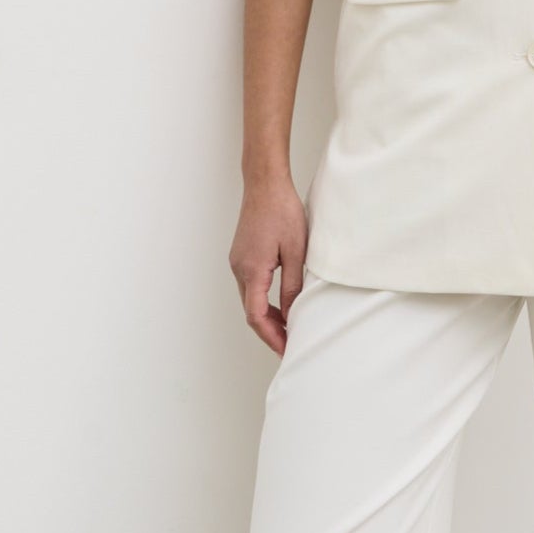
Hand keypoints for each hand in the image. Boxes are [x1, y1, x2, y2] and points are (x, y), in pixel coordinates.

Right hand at [228, 172, 309, 356]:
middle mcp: (239, 269)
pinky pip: (250, 286)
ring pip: (249, 300)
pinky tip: (280, 304)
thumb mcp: (296, 252)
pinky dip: (263, 301)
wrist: (265, 183)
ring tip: (288, 328)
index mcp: (252, 271)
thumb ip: (292, 285)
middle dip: (270, 332)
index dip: (272, 337)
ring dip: (267, 317)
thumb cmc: (282, 211)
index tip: (286, 349)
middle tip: (290, 344)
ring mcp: (237, 261)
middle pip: (251, 312)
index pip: (257, 317)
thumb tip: (294, 313)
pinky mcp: (241, 255)